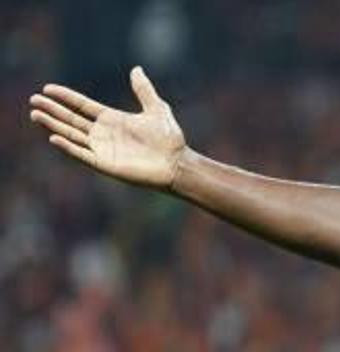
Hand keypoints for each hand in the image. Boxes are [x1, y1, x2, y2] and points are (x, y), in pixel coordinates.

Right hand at [29, 66, 186, 189]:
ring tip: (35, 114)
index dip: (66, 97)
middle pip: (71, 119)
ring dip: (53, 125)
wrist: (177, 164)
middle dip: (53, 110)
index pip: (82, 106)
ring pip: (71, 135)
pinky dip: (68, 147)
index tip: (48, 89)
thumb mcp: (156, 109)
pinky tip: (54, 137)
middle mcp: (104, 134)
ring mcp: (103, 149)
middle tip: (34, 100)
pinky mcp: (105, 164)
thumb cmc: (169, 139)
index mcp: (112, 120)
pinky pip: (82, 155)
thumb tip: (136, 69)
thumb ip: (143, 90)